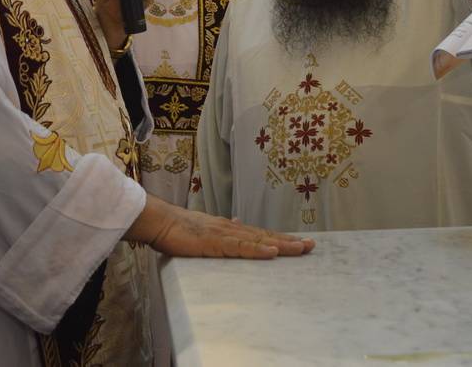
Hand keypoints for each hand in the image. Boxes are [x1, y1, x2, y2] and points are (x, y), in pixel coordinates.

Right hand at [126, 196, 313, 258]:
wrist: (160, 221)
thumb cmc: (178, 228)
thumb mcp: (204, 229)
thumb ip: (223, 228)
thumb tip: (238, 223)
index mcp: (229, 229)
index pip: (260, 235)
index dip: (280, 238)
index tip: (299, 242)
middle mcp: (232, 229)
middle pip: (266, 236)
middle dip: (289, 241)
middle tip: (311, 246)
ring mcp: (224, 235)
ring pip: (258, 240)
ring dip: (281, 244)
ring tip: (300, 248)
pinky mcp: (215, 243)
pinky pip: (240, 248)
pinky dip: (258, 249)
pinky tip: (272, 252)